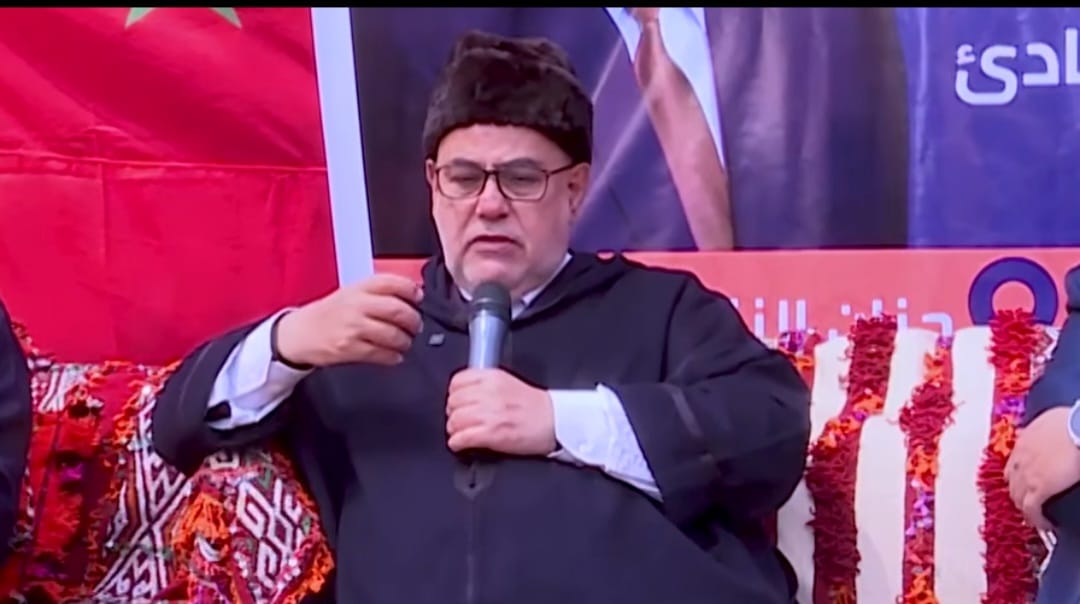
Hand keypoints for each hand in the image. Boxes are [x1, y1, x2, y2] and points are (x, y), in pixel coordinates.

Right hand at [275, 273, 422, 366]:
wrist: (298, 333)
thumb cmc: (327, 314)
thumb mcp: (350, 293)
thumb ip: (377, 292)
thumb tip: (412, 294)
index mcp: (358, 288)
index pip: (392, 282)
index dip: (411, 290)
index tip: (419, 297)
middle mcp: (356, 305)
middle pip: (398, 310)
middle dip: (414, 321)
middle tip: (416, 326)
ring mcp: (353, 327)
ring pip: (393, 335)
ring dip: (405, 341)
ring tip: (405, 342)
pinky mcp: (349, 348)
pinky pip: (382, 354)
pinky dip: (393, 356)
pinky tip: (394, 355)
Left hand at [445, 368, 555, 455]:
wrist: (555, 422)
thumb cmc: (536, 407)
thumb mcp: (508, 383)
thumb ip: (485, 384)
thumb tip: (464, 393)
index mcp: (493, 378)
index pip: (457, 381)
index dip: (454, 394)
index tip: (457, 402)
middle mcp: (489, 393)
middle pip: (453, 402)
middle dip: (453, 413)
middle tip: (460, 420)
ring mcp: (490, 414)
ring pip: (455, 421)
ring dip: (454, 430)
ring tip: (460, 433)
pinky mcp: (492, 434)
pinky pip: (462, 438)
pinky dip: (457, 443)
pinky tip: (460, 444)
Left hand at [1006, 406, 1079, 529]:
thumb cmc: (1074, 421)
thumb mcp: (1057, 419)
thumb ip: (1051, 426)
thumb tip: (1057, 426)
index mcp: (1025, 440)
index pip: (1015, 462)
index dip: (1020, 474)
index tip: (1028, 482)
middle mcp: (1020, 457)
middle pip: (1012, 481)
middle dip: (1019, 493)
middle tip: (1031, 502)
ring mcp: (1027, 473)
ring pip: (1017, 497)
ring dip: (1025, 507)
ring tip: (1037, 515)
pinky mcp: (1038, 488)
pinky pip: (1030, 509)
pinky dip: (1036, 518)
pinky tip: (1045, 524)